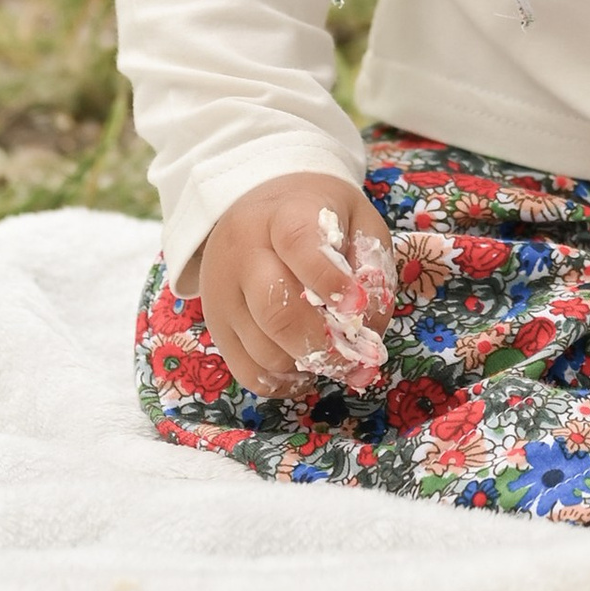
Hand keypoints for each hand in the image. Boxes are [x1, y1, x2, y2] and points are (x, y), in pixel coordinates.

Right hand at [196, 173, 396, 396]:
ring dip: (308, 365)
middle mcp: (242, 252)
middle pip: (275, 310)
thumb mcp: (357, 219)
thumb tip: (369, 326)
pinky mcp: (217, 328)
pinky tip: (304, 366)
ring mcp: (222, 294)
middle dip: (323, 344)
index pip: (298, 243)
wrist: (259, 208)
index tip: (357, 305)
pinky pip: (249, 373)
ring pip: (264, 351)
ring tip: (331, 353)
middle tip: (354, 357)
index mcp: (282, 214)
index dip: (329, 279)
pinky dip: (284, 382)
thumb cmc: (319, 216)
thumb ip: (372, 265)